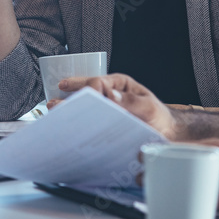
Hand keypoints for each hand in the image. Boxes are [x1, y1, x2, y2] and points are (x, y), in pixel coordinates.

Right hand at [55, 73, 181, 139]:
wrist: (165, 135)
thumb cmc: (157, 117)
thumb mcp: (147, 107)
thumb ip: (131, 102)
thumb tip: (110, 96)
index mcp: (118, 85)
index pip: (98, 83)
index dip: (89, 89)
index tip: (84, 99)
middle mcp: (108, 94)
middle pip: (85, 92)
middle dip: (69, 96)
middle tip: (54, 104)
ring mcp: (103, 110)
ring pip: (83, 106)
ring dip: (68, 108)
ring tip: (53, 112)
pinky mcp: (102, 124)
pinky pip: (87, 121)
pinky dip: (76, 123)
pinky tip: (66, 128)